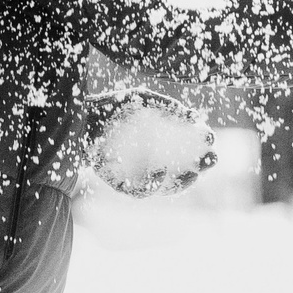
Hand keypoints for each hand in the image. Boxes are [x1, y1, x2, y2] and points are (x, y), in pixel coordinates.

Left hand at [85, 88, 217, 197]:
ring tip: (192, 173)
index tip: (211, 139)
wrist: (80, 120)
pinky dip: (154, 186)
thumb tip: (194, 117)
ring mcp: (141, 174)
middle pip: (189, 168)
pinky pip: (143, 192)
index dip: (205, 146)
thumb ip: (167, 106)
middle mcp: (156, 159)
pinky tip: (159, 171)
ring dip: (185, 183)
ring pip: (170, 187)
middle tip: (212, 159)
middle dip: (204, 166)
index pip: (193, 147)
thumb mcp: (141, 99)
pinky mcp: (124, 184)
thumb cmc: (112, 107)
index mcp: (164, 140)